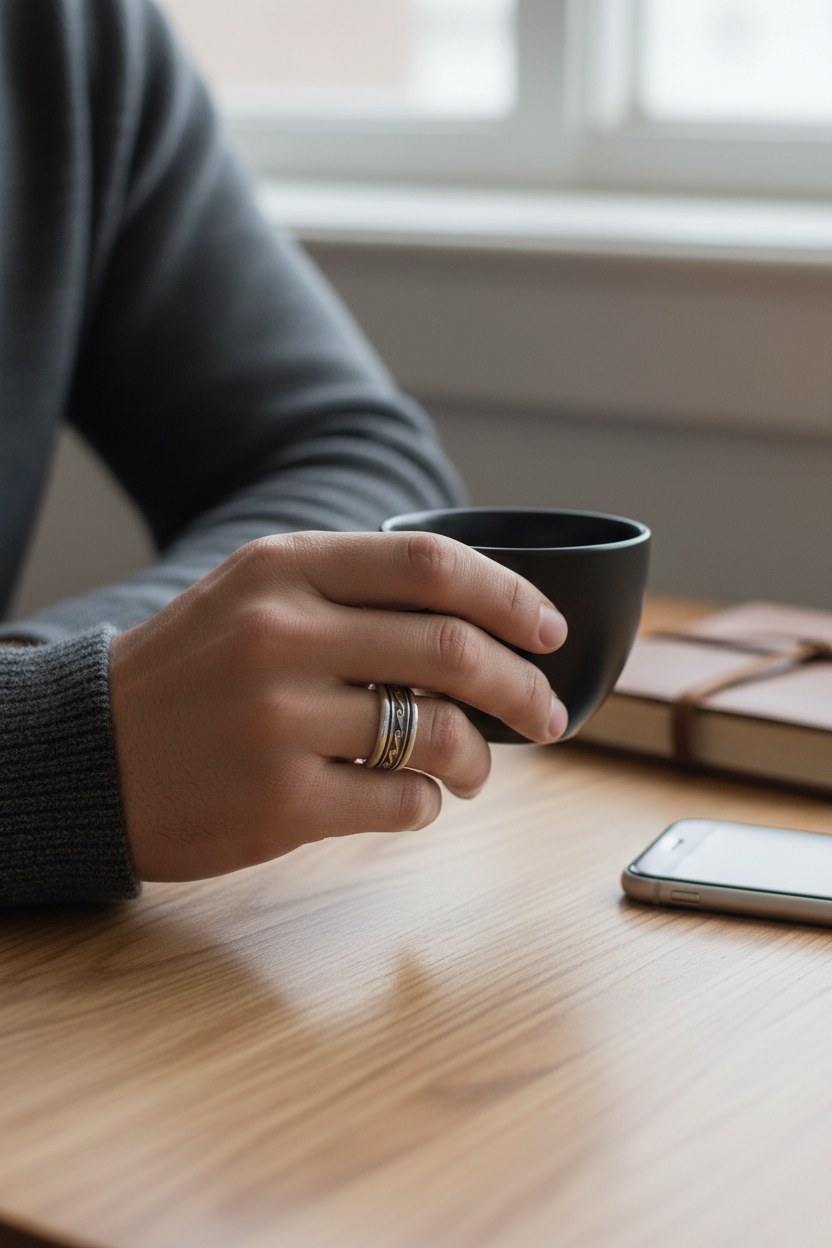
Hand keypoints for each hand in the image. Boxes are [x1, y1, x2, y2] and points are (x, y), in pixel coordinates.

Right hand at [109, 531, 567, 880]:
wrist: (89, 755)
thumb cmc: (187, 674)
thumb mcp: (249, 596)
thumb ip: (344, 591)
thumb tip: (472, 621)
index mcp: (281, 570)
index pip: (429, 565)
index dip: (510, 595)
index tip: (549, 629)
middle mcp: (281, 635)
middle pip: (452, 648)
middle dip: (523, 686)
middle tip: (548, 713)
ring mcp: (278, 720)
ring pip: (437, 733)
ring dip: (481, 757)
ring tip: (477, 769)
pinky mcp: (278, 801)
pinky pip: (401, 801)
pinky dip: (428, 804)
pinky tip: (416, 799)